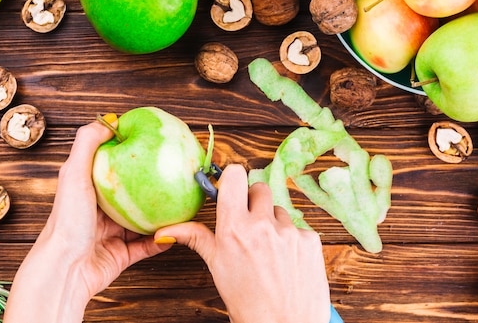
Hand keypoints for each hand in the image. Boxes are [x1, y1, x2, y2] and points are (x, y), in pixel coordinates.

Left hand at [4, 120, 171, 322]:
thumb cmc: (66, 222)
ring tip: (182, 201)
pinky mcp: (122, 254)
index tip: (153, 143)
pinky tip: (178, 229)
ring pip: (144, 219)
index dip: (131, 153)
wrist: (65, 270)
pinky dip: (163, 238)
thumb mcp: (74, 174)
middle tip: (174, 172)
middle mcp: (99, 210)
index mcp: (88, 189)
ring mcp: (111, 233)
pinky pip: (149, 245)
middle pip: (132, 192)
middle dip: (153, 184)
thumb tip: (110, 119)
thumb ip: (88, 143)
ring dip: (162, 213)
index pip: (112, 165)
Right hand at [155, 164, 331, 322]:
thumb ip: (196, 238)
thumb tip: (166, 231)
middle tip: (249, 224)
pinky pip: (298, 228)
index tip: (232, 189)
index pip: (236, 175)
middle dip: (253, 201)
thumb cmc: (247, 302)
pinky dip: (292, 240)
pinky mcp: (310, 239)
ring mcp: (289, 231)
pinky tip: (286, 261)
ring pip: (279, 210)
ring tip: (268, 252)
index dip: (233, 179)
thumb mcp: (216, 267)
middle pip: (259, 188)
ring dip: (273, 223)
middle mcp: (262, 224)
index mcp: (234, 228)